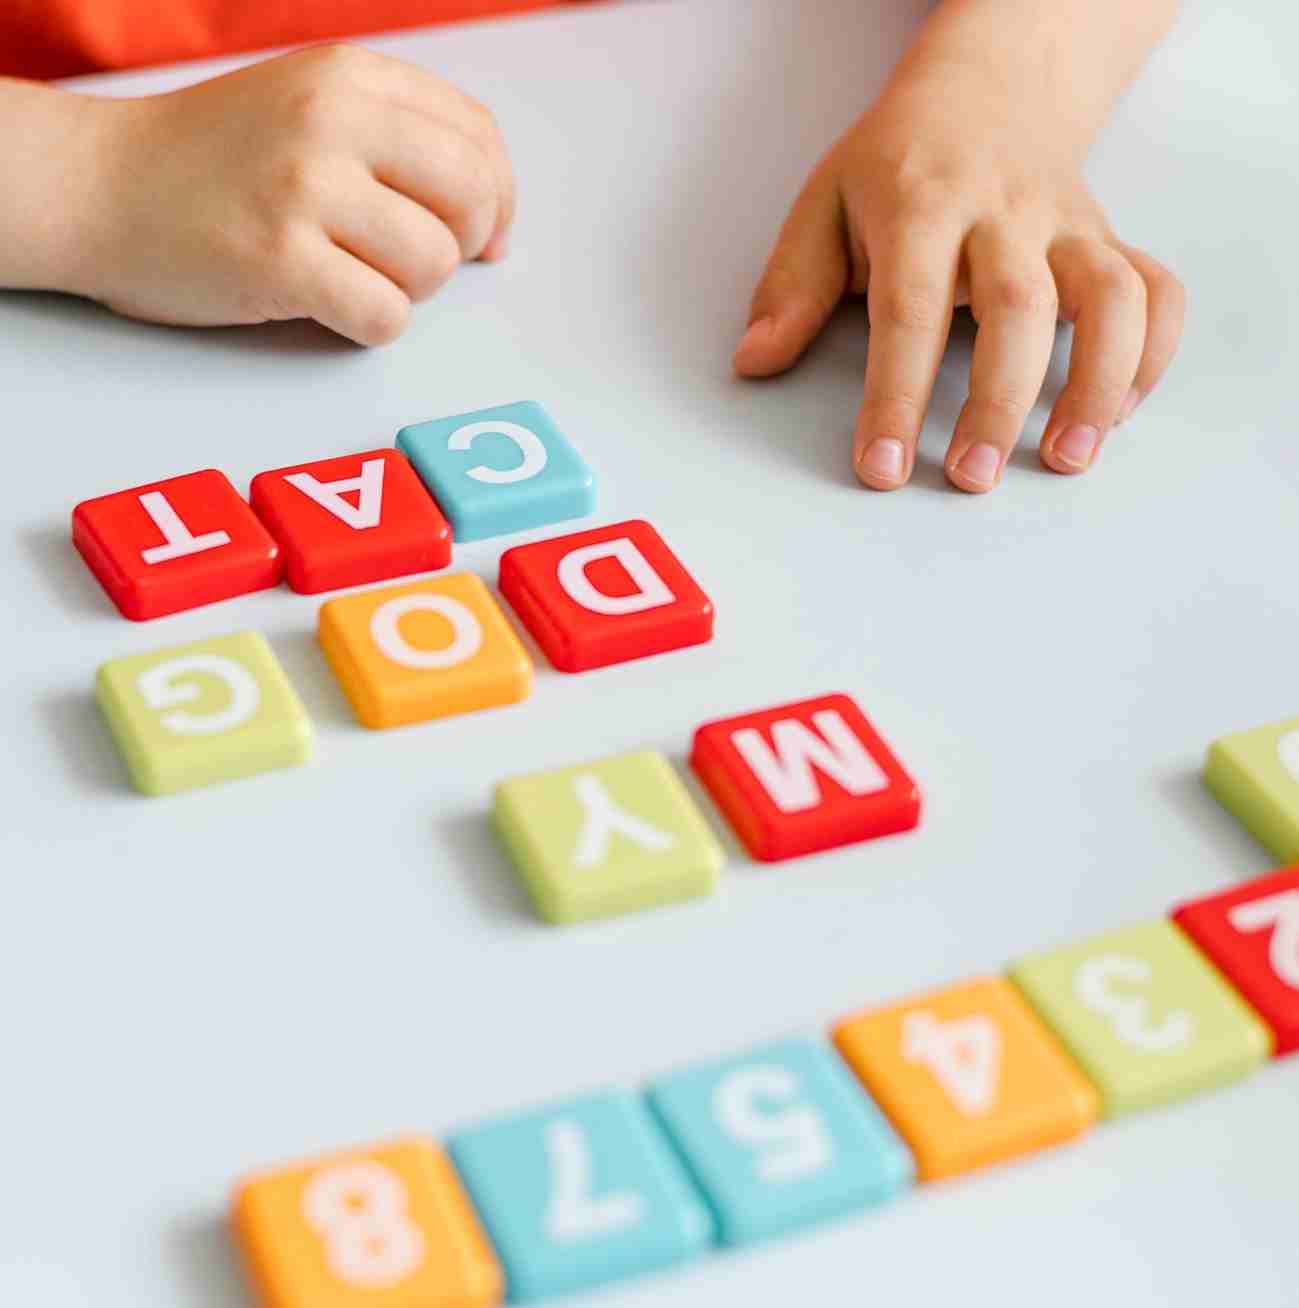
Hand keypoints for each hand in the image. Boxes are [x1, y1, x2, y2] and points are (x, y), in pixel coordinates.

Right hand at [78, 45, 513, 344]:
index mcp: (350, 76)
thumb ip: (398, 138)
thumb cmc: (214, 160)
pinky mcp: (281, 259)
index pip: (478, 137)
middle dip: (463, 246)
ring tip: (354, 275)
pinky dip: (372, 326)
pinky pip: (384, 316)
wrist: (101, 185)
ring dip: (407, 289)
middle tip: (418, 261)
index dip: (496, 200)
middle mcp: (333, 119)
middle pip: (470, 198)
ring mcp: (304, 187)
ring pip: (432, 264)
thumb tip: (493, 220)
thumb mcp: (310, 107)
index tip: (482, 235)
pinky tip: (332, 306)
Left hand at [733, 72, 1184, 491]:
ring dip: (1099, 382)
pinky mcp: (1108, 239)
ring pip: (1110, 298)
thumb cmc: (898, 161)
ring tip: (1066, 458)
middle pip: (1017, 309)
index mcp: (922, 207)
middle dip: (997, 402)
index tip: (882, 468)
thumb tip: (754, 361)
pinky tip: (1118, 408)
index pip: (908, 312)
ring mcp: (1067, 225)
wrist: (988, 87)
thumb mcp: (824, 204)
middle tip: (971, 477)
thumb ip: (792, 285)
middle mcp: (1004, 214)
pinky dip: (1152, 352)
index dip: (894, 397)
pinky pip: (1156, 290)